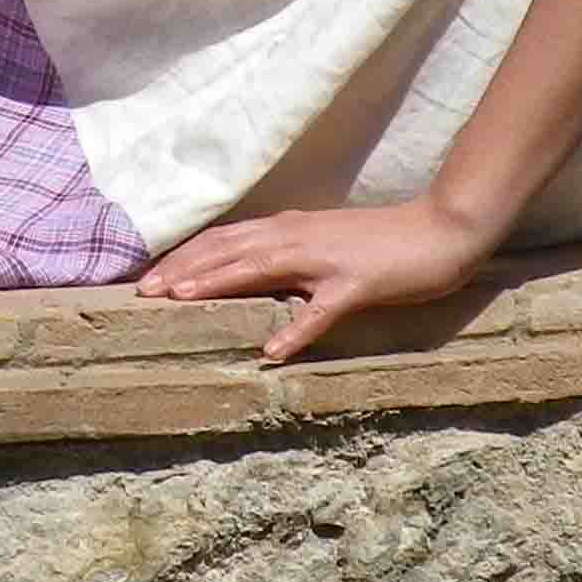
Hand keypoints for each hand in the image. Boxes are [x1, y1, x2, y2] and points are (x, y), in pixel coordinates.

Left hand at [135, 197, 503, 362]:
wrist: (438, 230)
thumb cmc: (380, 243)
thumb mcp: (323, 248)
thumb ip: (287, 262)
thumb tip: (246, 280)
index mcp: (288, 230)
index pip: (224, 240)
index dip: (184, 258)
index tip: (148, 279)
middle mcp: (297, 238)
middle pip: (229, 250)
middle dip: (184, 269)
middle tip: (144, 293)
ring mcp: (325, 260)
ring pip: (260, 268)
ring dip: (218, 282)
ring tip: (182, 301)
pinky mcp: (356, 284)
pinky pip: (321, 310)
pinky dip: (295, 329)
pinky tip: (273, 351)